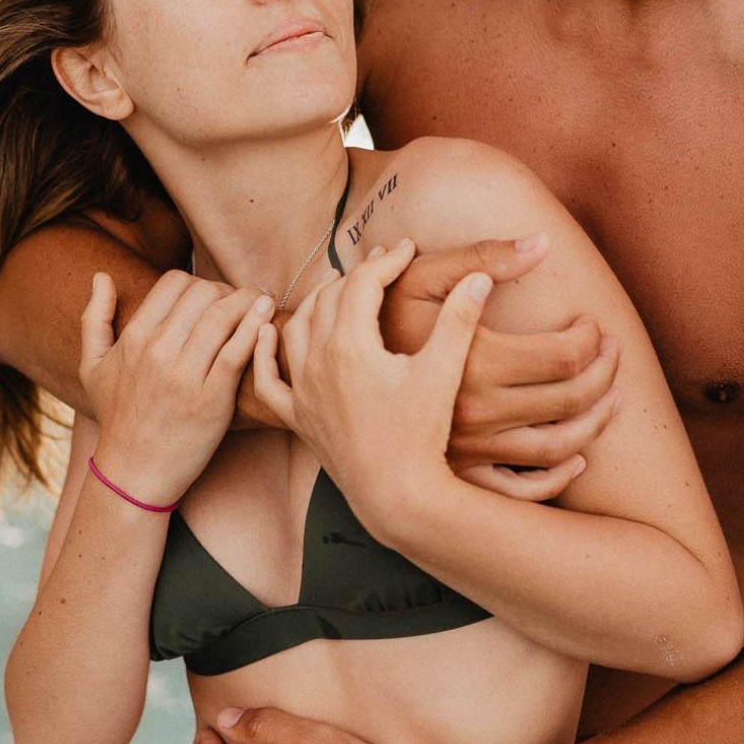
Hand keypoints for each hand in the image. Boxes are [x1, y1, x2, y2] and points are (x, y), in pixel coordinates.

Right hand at [80, 270, 272, 503]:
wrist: (134, 471)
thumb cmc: (117, 416)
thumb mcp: (92, 366)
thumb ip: (95, 318)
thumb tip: (101, 276)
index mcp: (134, 338)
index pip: (175, 282)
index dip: (199, 282)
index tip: (212, 297)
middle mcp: (158, 352)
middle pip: (203, 293)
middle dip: (226, 290)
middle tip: (240, 301)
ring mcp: (185, 376)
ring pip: (223, 316)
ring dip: (248, 301)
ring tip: (261, 302)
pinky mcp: (212, 400)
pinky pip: (237, 352)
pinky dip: (255, 327)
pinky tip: (267, 316)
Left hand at [253, 240, 490, 506]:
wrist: (397, 495)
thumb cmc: (422, 435)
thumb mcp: (443, 372)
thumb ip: (459, 320)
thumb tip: (479, 278)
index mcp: (350, 345)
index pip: (363, 283)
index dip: (386, 260)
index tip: (406, 249)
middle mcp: (317, 362)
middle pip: (328, 299)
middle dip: (355, 275)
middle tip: (380, 264)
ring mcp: (303, 391)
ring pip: (296, 329)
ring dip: (315, 302)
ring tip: (337, 288)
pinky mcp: (299, 418)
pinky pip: (268, 381)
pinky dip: (264, 353)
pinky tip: (266, 334)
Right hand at [380, 234, 621, 499]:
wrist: (332, 387)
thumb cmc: (378, 328)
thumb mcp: (420, 280)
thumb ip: (481, 258)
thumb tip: (542, 243)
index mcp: (476, 361)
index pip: (565, 355)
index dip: (590, 337)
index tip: (590, 322)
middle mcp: (480, 410)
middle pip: (571, 399)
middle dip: (605, 371)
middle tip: (613, 351)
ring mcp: (474, 446)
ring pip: (559, 445)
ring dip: (596, 421)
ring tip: (612, 396)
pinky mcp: (463, 470)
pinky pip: (523, 488)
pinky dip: (558, 477)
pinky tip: (578, 458)